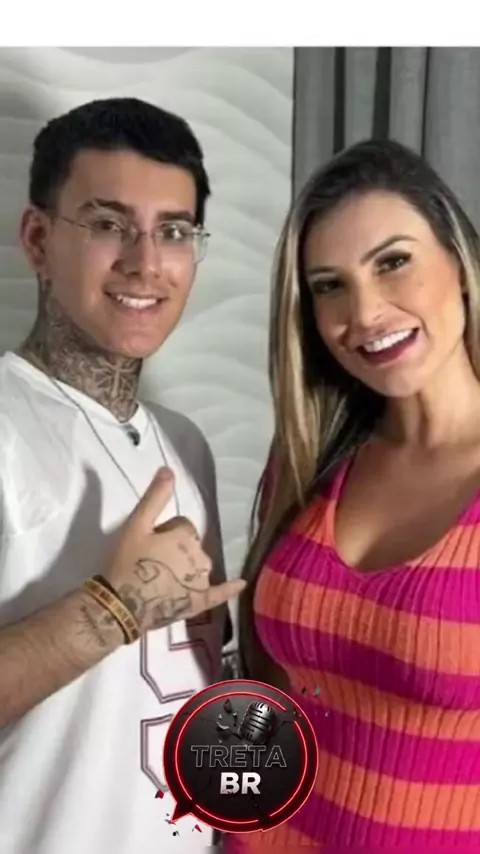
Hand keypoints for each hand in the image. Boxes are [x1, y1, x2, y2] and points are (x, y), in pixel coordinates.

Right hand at [105, 467, 244, 632]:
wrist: (121, 604)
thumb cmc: (127, 562)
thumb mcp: (136, 525)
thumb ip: (155, 497)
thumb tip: (169, 469)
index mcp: (186, 536)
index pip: (182, 526)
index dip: (164, 533)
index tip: (148, 544)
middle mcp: (200, 556)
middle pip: (192, 546)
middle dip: (176, 550)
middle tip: (150, 561)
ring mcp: (202, 581)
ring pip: (200, 565)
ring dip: (188, 567)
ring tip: (162, 578)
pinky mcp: (200, 602)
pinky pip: (220, 593)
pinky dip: (230, 588)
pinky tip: (242, 583)